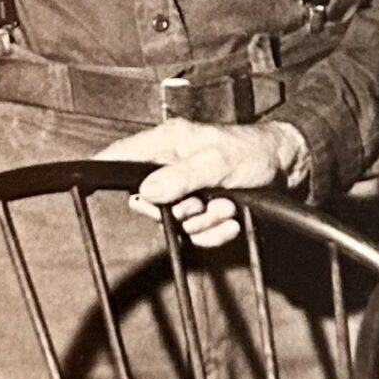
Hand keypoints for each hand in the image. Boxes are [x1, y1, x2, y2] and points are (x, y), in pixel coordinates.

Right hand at [102, 118, 307, 249]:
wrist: (290, 169)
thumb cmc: (255, 152)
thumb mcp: (218, 161)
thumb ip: (181, 176)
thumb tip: (146, 192)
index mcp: (167, 143)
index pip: (120, 155)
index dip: (102, 169)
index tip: (89, 184)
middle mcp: (171, 166)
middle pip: (146, 202)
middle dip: (178, 211)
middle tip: (203, 202)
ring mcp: (186, 191)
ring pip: (174, 222)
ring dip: (204, 223)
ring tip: (228, 206)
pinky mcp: (202, 210)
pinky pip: (194, 235)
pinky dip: (214, 233)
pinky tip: (231, 221)